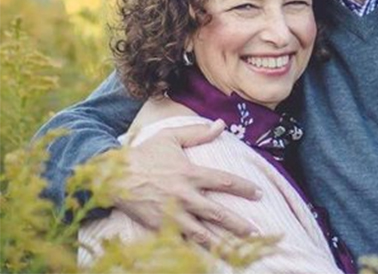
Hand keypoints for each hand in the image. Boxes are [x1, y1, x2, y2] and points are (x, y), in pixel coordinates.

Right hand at [112, 119, 261, 246]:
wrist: (112, 176)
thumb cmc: (144, 154)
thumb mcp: (171, 136)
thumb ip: (198, 132)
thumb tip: (222, 124)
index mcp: (190, 173)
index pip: (223, 181)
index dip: (243, 188)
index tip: (259, 193)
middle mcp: (184, 196)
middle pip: (216, 213)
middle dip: (237, 223)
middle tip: (255, 232)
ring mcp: (171, 214)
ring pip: (201, 233)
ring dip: (220, 243)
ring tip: (238, 252)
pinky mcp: (158, 227)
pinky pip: (179, 242)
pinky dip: (194, 251)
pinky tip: (208, 259)